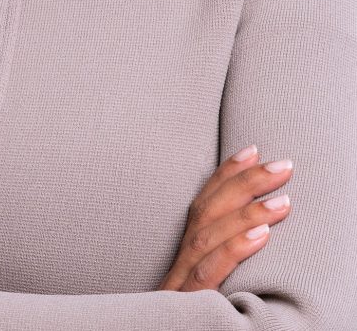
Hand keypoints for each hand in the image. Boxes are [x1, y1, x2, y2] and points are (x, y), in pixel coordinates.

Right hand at [158, 144, 293, 291]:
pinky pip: (209, 272)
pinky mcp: (188, 301)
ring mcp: (181, 281)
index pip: (204, 203)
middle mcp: (180, 261)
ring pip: (208, 236)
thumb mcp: (205, 286)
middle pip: (207, 211)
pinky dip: (234, 248)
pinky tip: (262, 235)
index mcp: (185, 253)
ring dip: (247, 213)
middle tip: (283, 167)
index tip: (253, 151)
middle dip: (244, 183)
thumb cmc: (189, 314)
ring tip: (283, 200)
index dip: (226, 174)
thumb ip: (221, 263)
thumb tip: (260, 236)